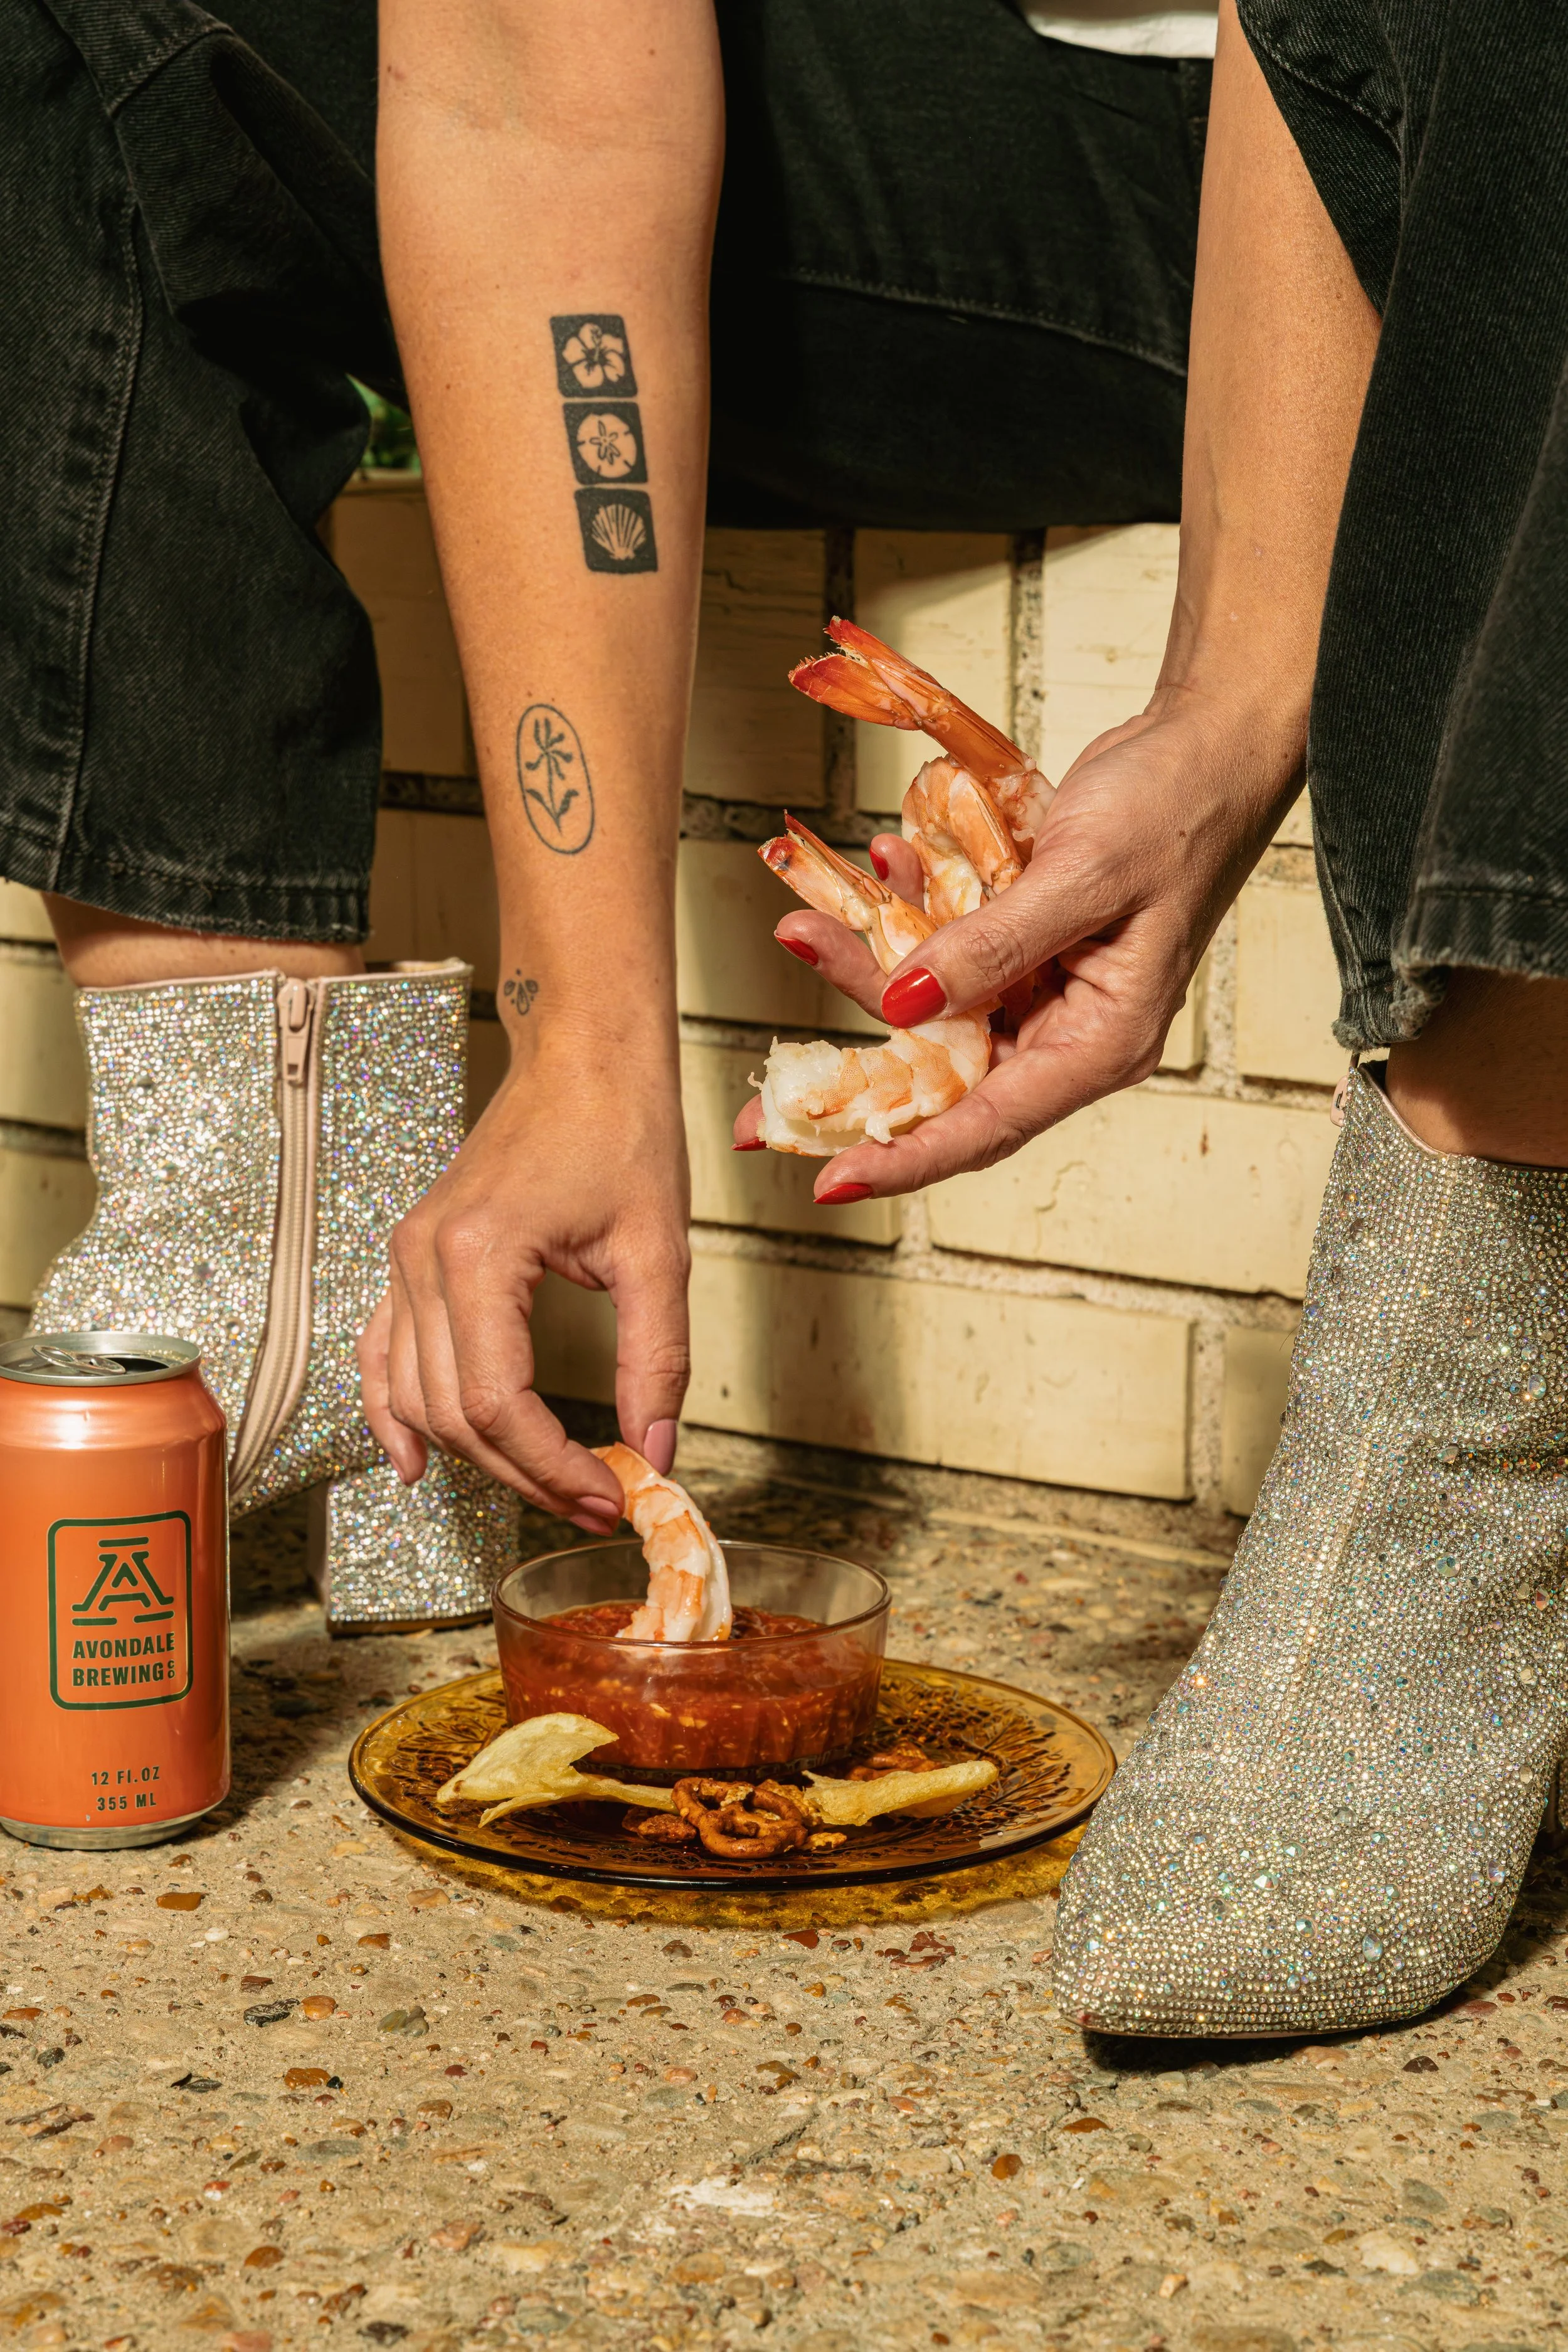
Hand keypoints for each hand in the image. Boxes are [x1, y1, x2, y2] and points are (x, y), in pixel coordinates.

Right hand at [359, 1051, 690, 1526]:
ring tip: (545, 1486)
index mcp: (480, 1256)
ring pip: (417, 1394)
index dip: (553, 1466)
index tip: (611, 1495)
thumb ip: (657, 1358)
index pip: (500, 1404)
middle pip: (454, 1413)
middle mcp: (424, 1259)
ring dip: (475, 1455)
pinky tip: (415, 1460)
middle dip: (525, 1472)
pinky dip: (394, 1410)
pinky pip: (383, 1350)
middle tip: (595, 1502)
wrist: (584, 1054)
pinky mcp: (412, 1255)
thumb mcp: (657, 1251)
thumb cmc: (622, 1128)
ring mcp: (407, 1257)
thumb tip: (658, 1450)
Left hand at [733, 703, 1298, 1195]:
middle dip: (854, 1080)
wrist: (1204, 743)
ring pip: (931, 1011)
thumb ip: (993, 943)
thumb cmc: (1173, 809)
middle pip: (945, 1081)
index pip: (989, 1124)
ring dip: (867, 966)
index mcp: (1102, 1043)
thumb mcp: (1082, 874)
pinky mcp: (1023, 946)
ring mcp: (1043, 989)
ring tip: (803, 926)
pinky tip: (880, 867)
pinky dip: (907, 914)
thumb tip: (901, 1004)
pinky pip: (945, 951)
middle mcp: (1067, 1031)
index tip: (831, 1180)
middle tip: (761, 1114)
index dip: (906, 1157)